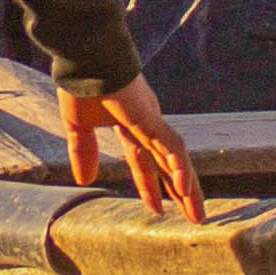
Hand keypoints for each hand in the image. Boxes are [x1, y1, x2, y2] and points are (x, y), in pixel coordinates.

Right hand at [66, 74, 207, 220]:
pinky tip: (184, 187)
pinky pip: (171, 146)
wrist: (83, 57)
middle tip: (194, 217)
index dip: (149, 185)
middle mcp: (146, 124)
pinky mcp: (151, 117)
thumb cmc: (80, 82)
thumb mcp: (77, 125)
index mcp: (129, 124)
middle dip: (180, 192)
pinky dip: (178, 166)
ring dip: (187, 187)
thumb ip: (83, 151)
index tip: (157, 209)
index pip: (143, 161)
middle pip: (168, 165)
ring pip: (176, 160)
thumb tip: (84, 181)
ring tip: (197, 215)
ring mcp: (152, 121)